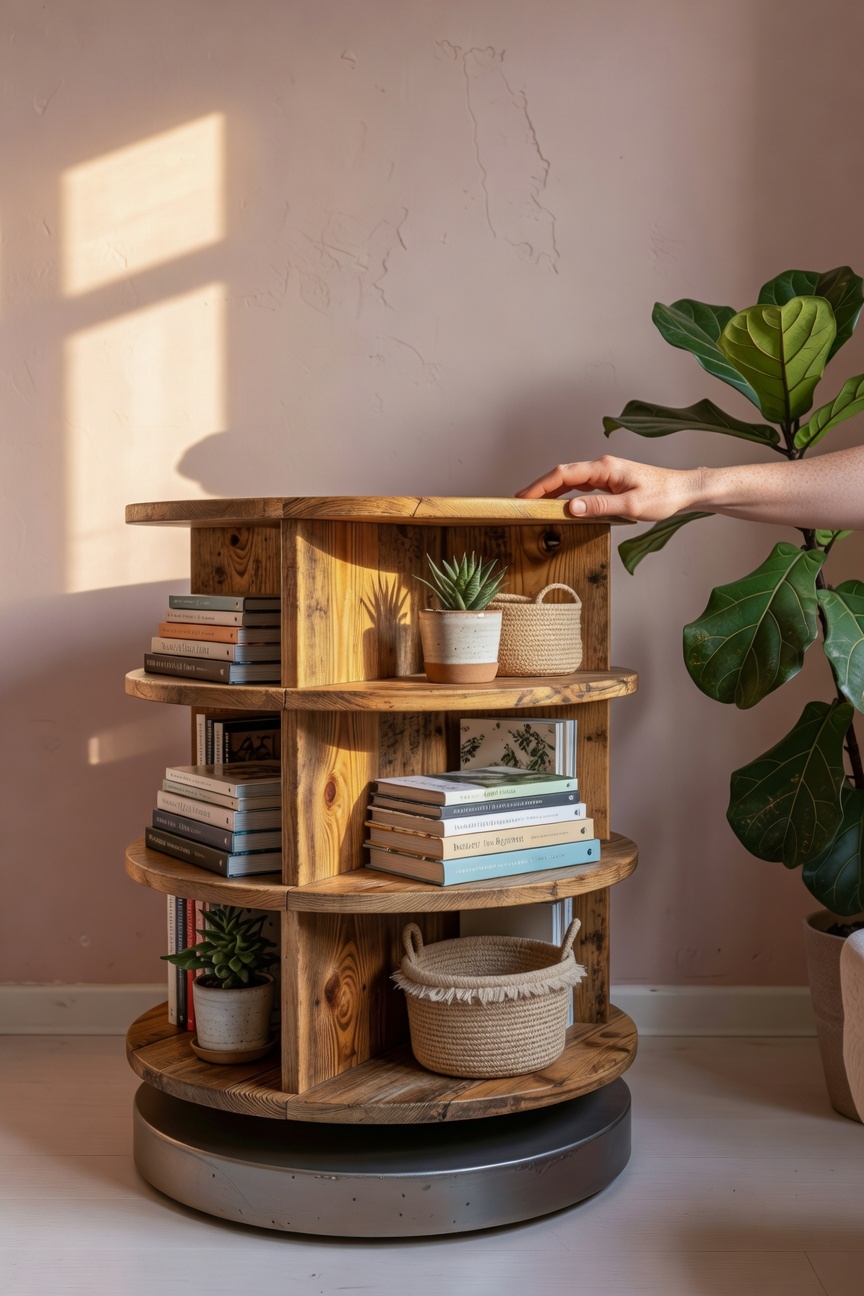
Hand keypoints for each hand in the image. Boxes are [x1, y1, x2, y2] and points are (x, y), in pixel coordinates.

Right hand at [516, 455, 699, 520]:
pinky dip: (565, 494)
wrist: (683, 490)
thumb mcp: (631, 505)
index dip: (540, 486)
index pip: (563, 474)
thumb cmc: (663, 496)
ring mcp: (605, 473)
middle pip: (562, 474)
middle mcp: (602, 467)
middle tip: (520, 503)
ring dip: (550, 490)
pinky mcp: (609, 481)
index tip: (523, 497)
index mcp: (604, 468)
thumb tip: (570, 508)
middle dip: (539, 487)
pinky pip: (580, 486)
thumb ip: (600, 507)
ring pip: (570, 480)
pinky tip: (559, 504)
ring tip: (533, 504)